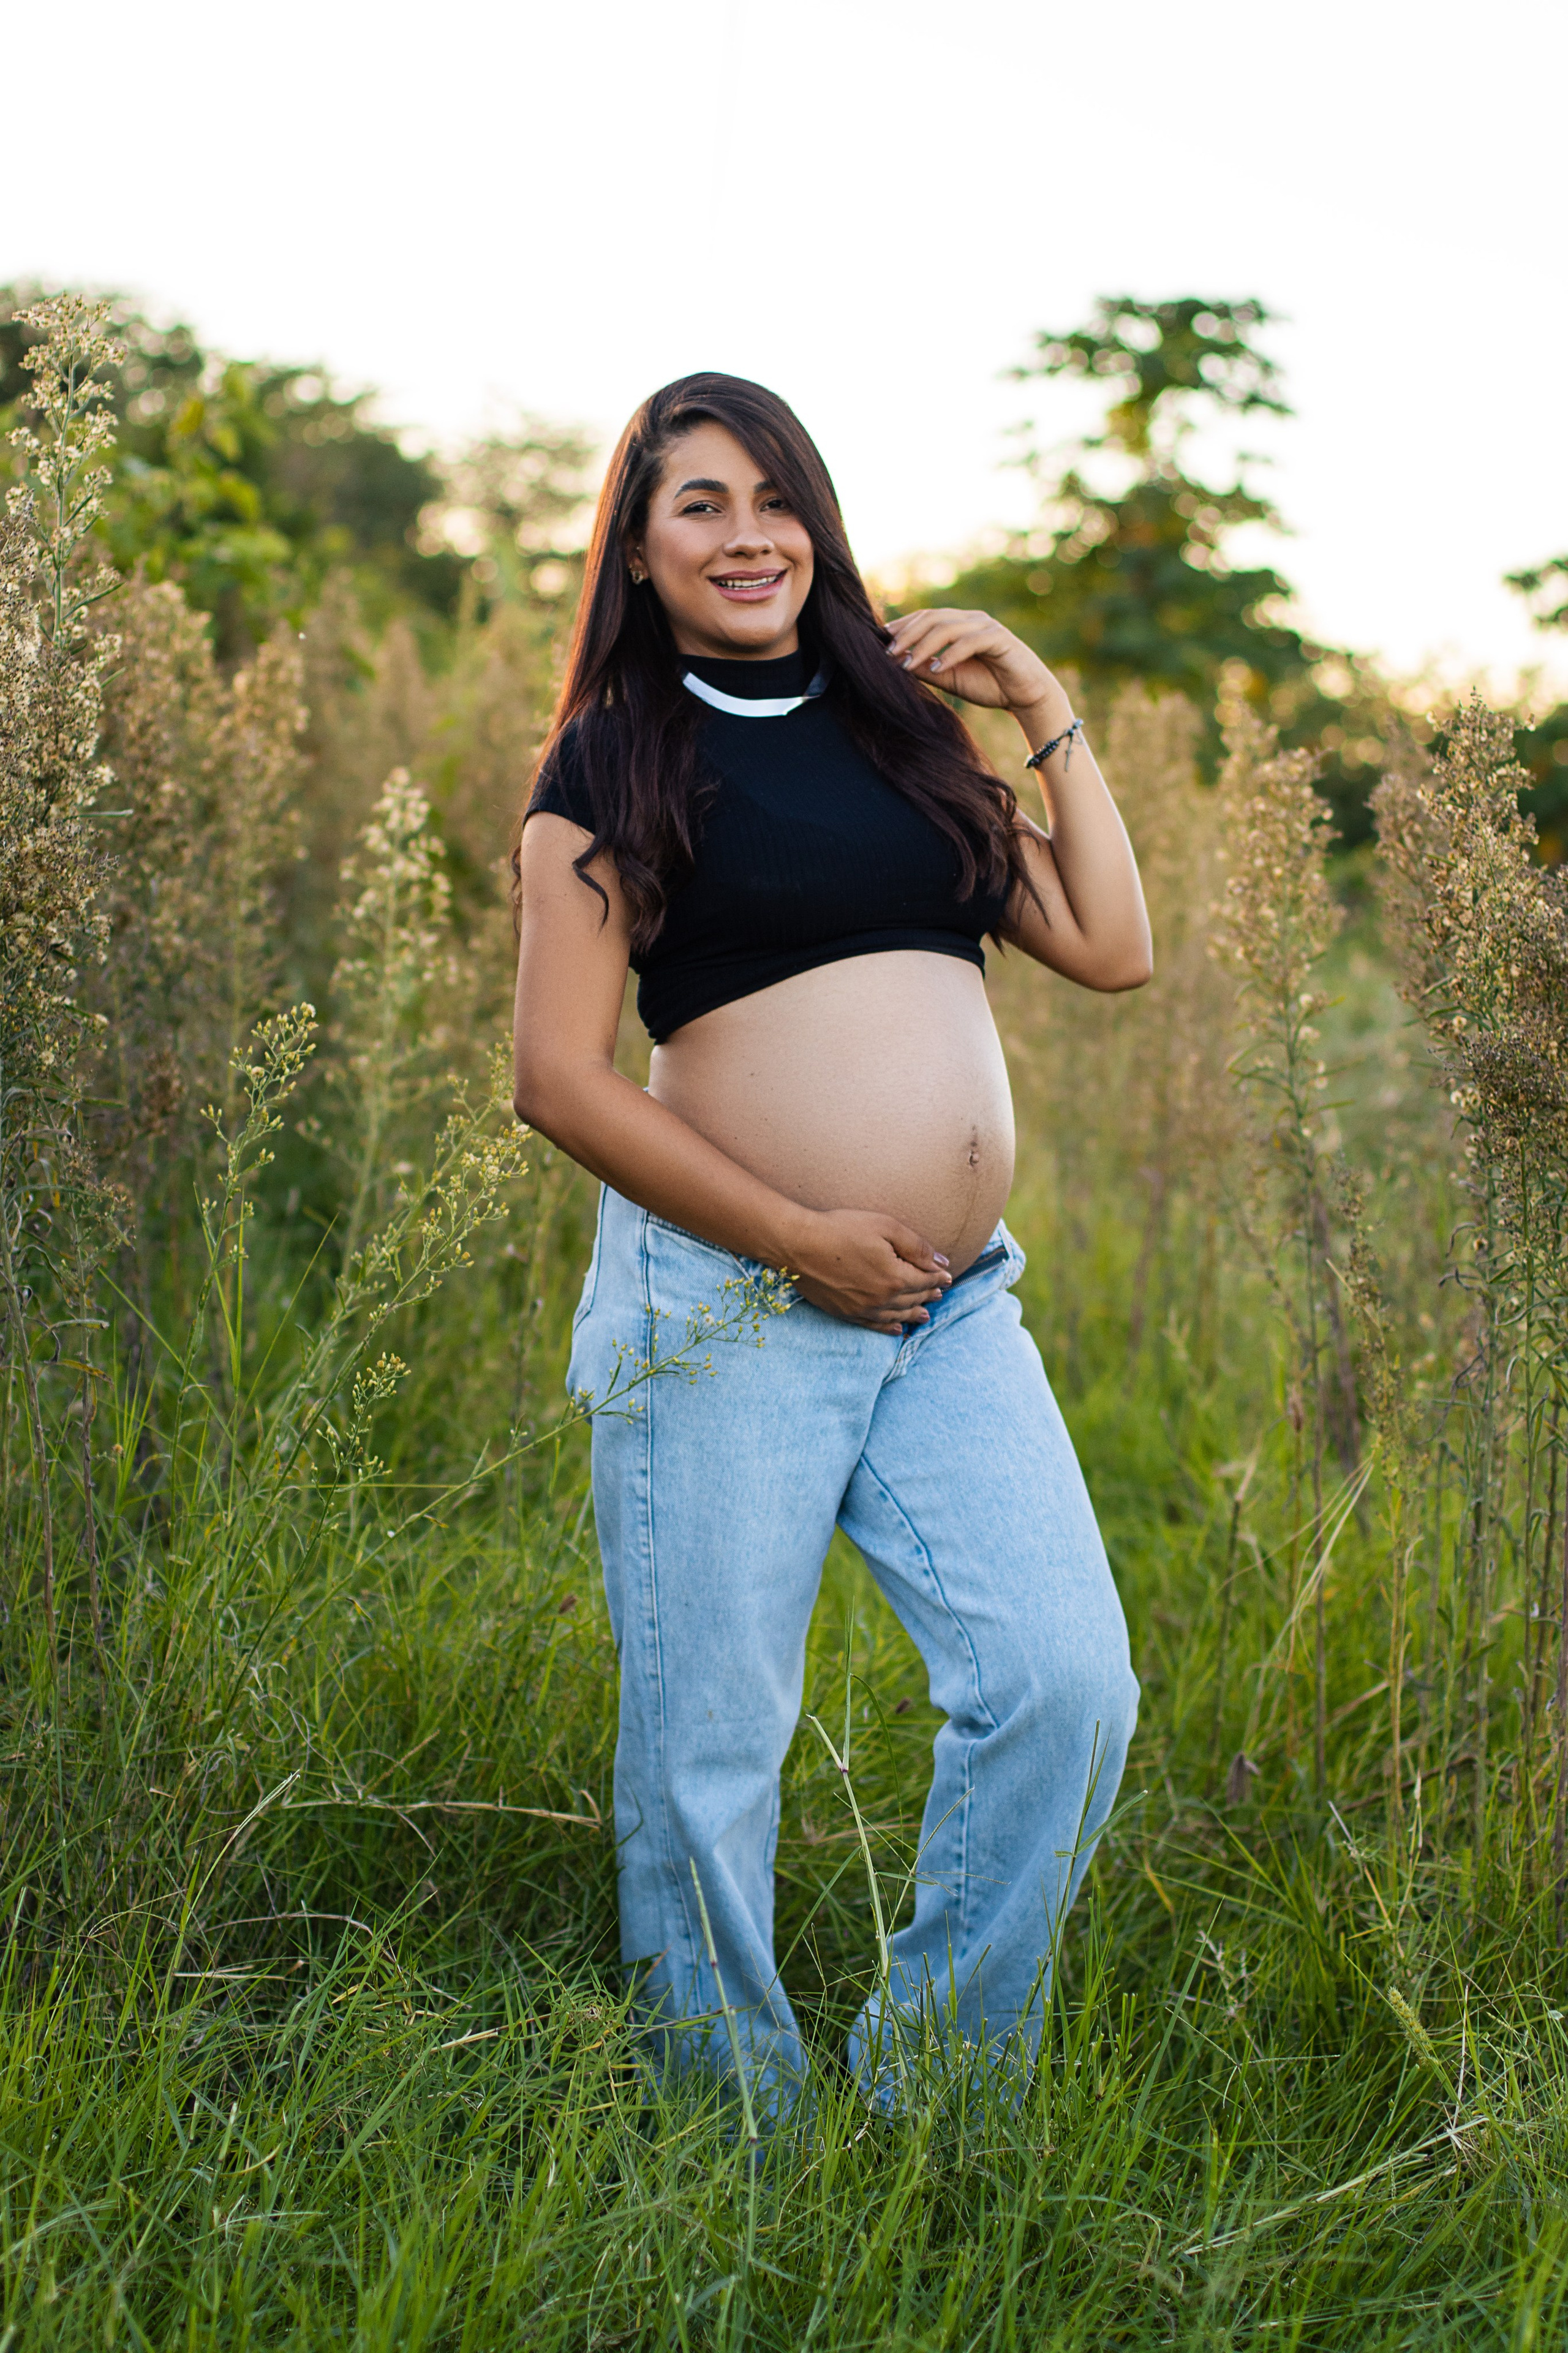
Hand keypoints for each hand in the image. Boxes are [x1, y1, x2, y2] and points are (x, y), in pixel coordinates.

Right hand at [786, 1207, 951, 1332]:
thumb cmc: (841, 1229)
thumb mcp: (885, 1227)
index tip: (947, 1276)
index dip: (938, 1278)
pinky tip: (897, 1329)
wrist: (798, 1245)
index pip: (925, 1280)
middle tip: (939, 1292)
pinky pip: (874, 1326)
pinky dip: (889, 1329)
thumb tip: (942, 1263)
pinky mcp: (846, 1313)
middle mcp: (882, 1299)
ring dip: (914, 1314)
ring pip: (897, 1316)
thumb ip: (917, 1247)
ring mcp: (863, 1309)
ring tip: (925, 1314)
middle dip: (929, 1294)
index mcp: (895, 1277)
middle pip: (913, 1299)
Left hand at [883, 606, 1062, 721]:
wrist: (1025, 697)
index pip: (924, 617)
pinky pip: (969, 642)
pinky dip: (951, 655)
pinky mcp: (999, 639)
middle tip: (888, 653)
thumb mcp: (948, 678)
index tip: (879, 642)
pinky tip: (937, 669)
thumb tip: (895, 663)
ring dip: (924, 645)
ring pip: (947, 627)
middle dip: (907, 634)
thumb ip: (925, 668)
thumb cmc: (988, 685)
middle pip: (931, 617)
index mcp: (958, 624)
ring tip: (907, 664)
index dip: (901, 627)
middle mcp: (970, 620)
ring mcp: (985, 627)